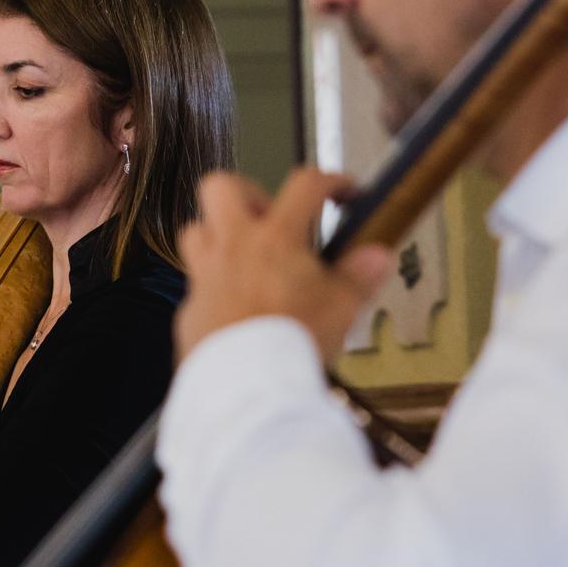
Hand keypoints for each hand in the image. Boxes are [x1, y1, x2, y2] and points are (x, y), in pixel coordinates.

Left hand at [175, 169, 392, 366]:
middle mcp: (233, 248)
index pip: (304, 185)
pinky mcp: (190, 310)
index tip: (342, 192)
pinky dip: (215, 290)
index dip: (329, 180)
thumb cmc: (293, 342)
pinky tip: (236, 309)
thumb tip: (377, 255)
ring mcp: (205, 276)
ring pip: (196, 231)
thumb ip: (361, 275)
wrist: (249, 386)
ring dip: (218, 237)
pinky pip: (196, 286)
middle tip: (270, 218)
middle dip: (246, 193)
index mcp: (275, 238)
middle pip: (222, 186)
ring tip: (247, 258)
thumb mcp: (343, 307)